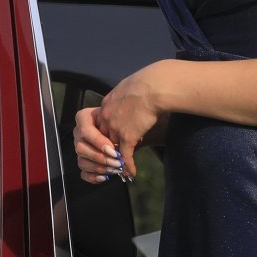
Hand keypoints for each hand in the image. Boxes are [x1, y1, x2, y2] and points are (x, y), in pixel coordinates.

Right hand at [73, 106, 125, 184]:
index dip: (98, 142)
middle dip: (100, 158)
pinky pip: (83, 172)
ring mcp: (79, 148)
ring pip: (81, 162)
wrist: (123, 125)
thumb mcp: (121, 122)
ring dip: (99, 168)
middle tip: (117, 162)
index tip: (114, 150)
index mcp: (84, 118)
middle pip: (80, 148)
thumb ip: (120, 134)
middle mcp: (78, 132)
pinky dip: (93, 177)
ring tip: (115, 169)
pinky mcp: (83, 160)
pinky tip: (105, 177)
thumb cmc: (122, 120)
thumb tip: (124, 154)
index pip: (85, 131)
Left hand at [94, 61, 171, 179]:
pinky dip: (128, 166)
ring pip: (113, 149)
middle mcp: (107, 116)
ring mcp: (115, 127)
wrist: (154, 87)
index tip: (112, 141)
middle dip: (109, 149)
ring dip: (118, 160)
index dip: (108, 134)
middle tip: (113, 160)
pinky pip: (125, 156)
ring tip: (121, 169)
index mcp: (106, 104)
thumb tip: (129, 96)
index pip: (102, 124)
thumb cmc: (147, 83)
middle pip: (104, 138)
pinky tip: (131, 173)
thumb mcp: (128, 87)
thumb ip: (124, 96)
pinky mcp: (127, 136)